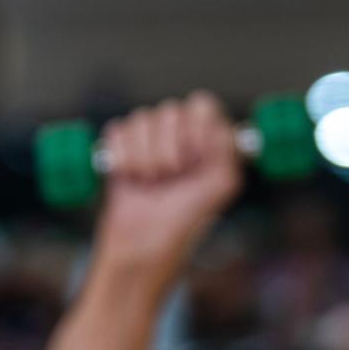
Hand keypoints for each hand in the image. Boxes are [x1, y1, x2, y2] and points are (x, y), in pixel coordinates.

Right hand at [93, 93, 243, 286]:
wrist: (144, 244)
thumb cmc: (183, 220)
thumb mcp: (223, 184)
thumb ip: (229, 147)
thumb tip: (216, 123)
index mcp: (208, 137)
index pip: (202, 105)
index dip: (196, 131)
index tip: (195, 162)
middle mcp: (179, 132)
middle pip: (170, 111)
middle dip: (169, 150)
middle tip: (171, 178)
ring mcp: (148, 137)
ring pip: (142, 121)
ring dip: (145, 158)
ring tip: (150, 183)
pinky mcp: (119, 146)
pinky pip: (118, 132)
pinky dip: (123, 158)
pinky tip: (130, 178)